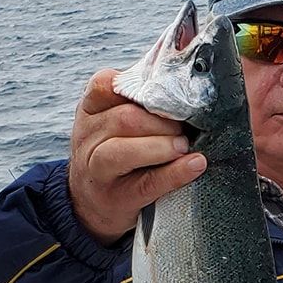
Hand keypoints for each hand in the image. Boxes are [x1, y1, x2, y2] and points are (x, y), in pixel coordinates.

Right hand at [67, 68, 206, 244]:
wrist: (93, 202)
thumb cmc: (115, 152)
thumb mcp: (114, 122)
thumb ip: (139, 101)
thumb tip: (185, 80)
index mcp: (90, 110)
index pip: (104, 84)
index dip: (140, 85)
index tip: (167, 92)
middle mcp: (87, 137)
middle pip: (124, 119)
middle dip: (161, 121)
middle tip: (183, 128)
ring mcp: (96, 170)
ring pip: (124, 151)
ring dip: (162, 145)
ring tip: (184, 146)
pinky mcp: (116, 198)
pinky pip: (147, 183)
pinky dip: (175, 173)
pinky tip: (195, 165)